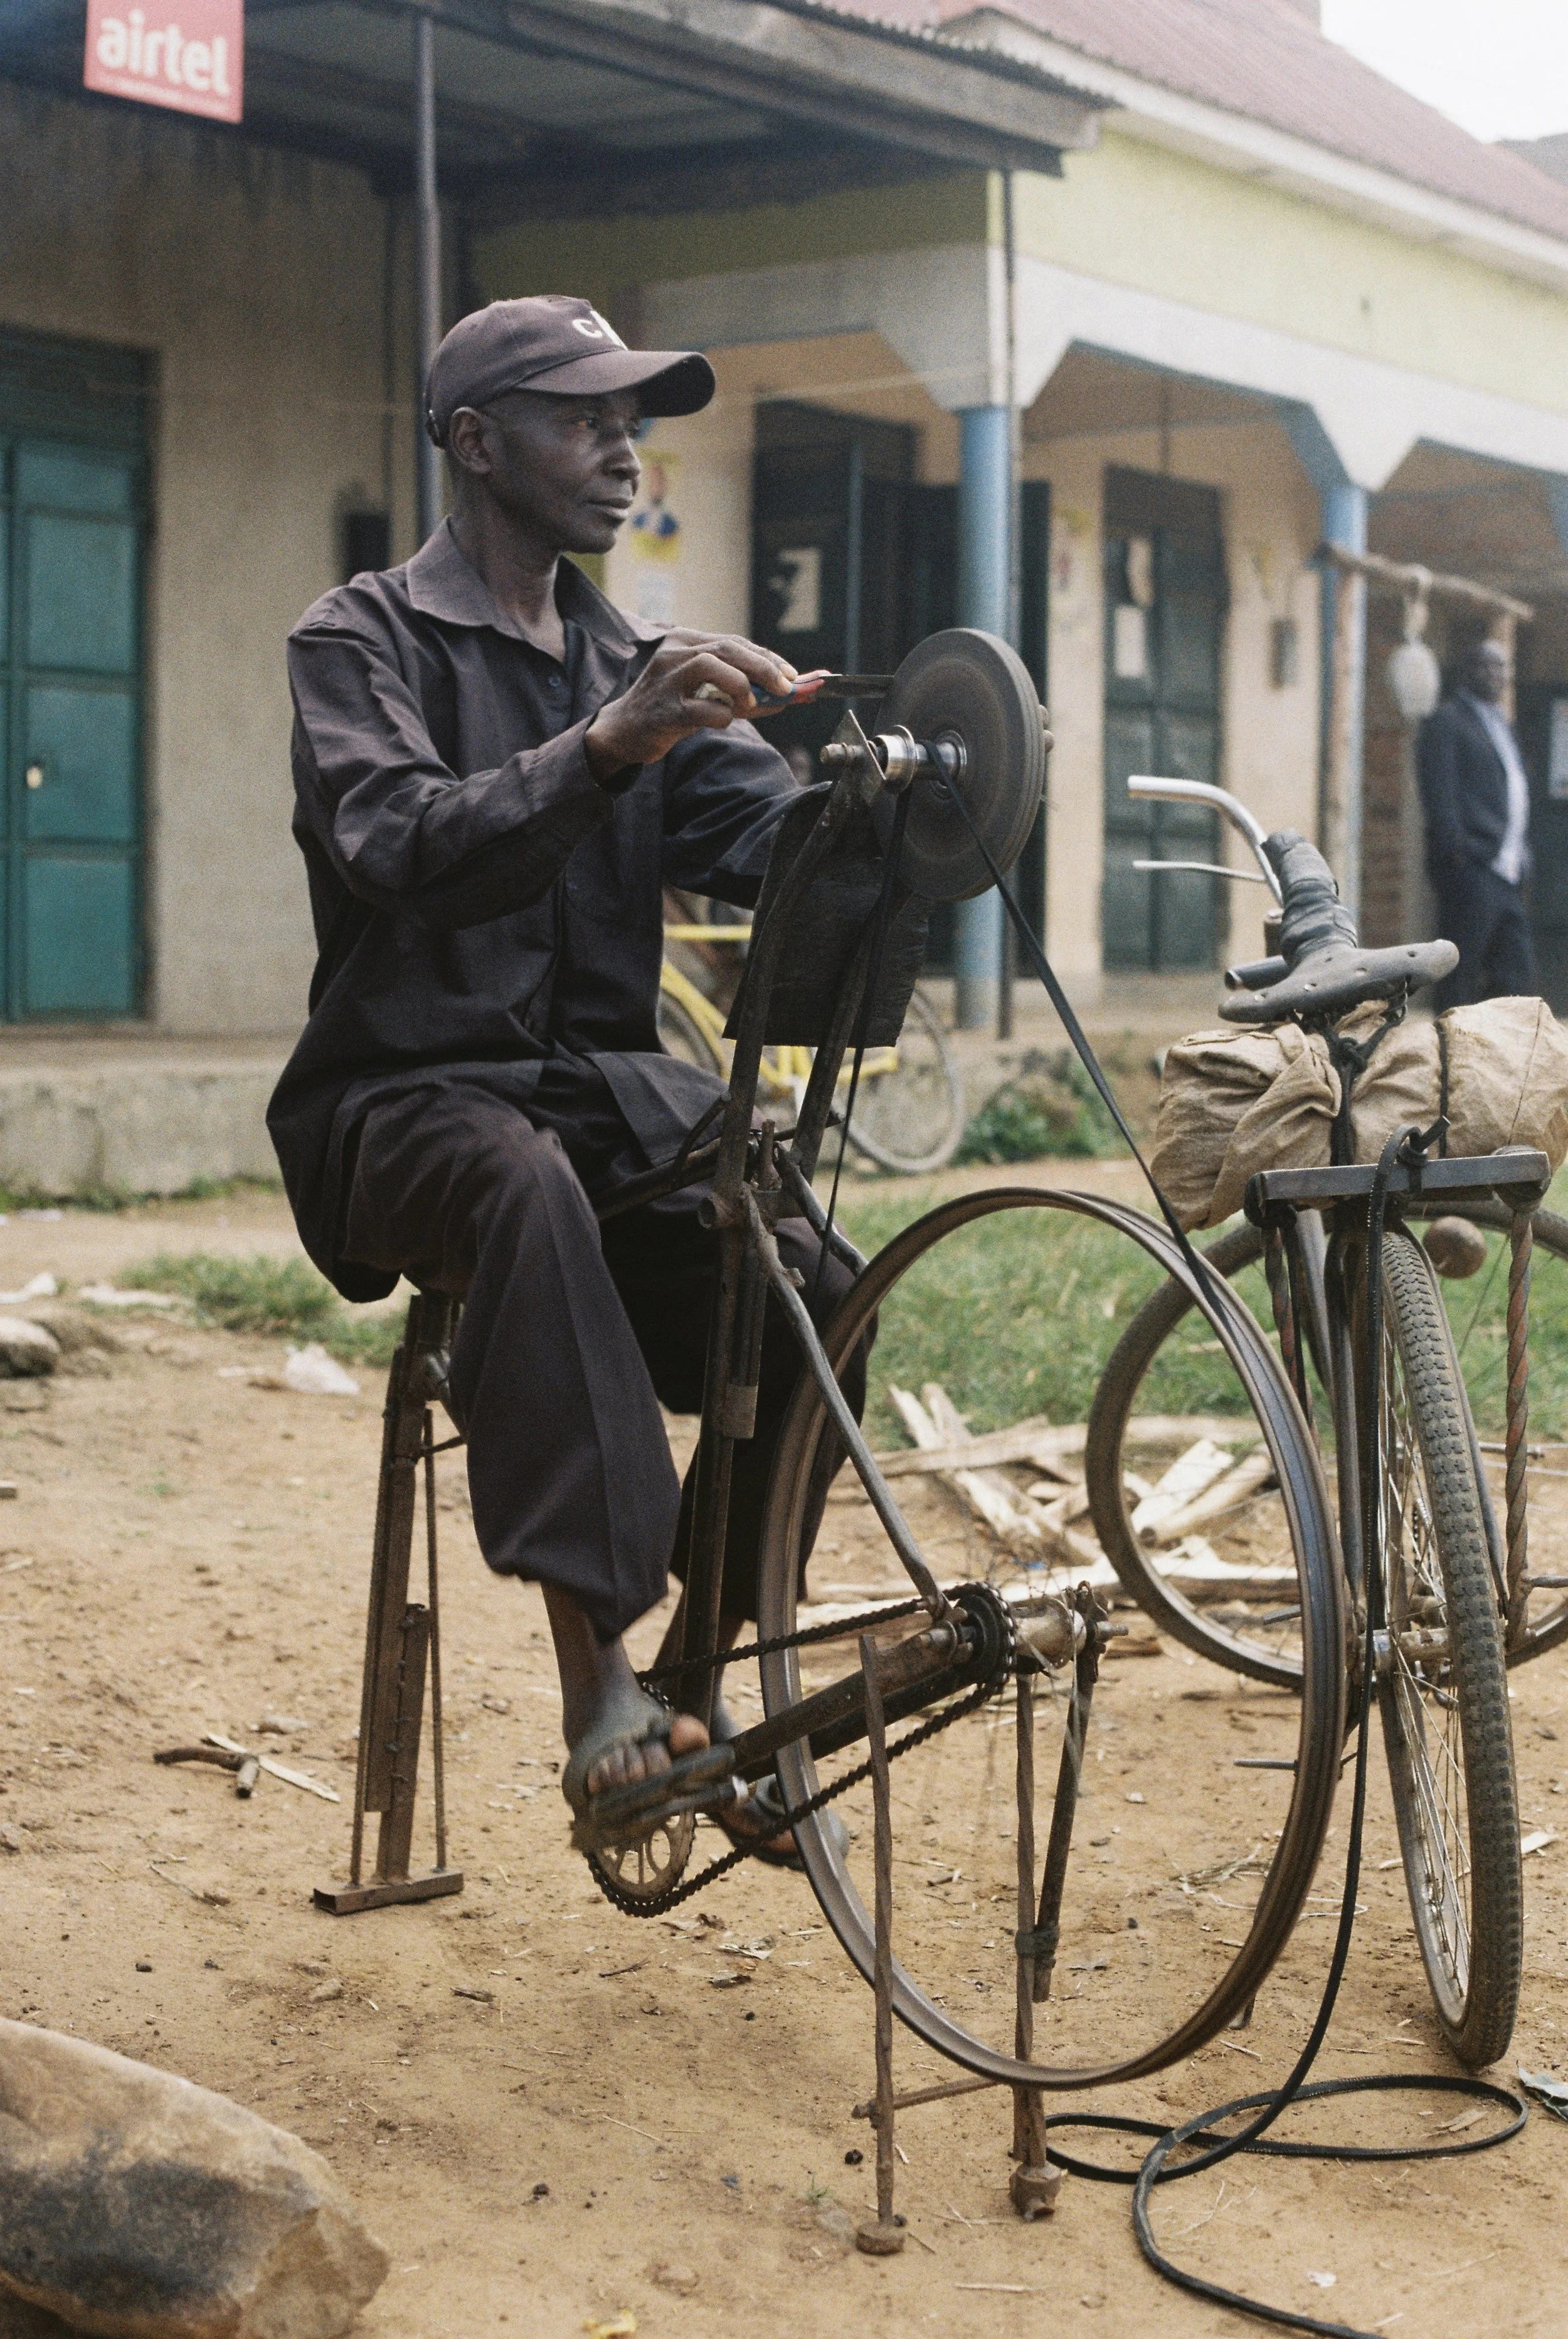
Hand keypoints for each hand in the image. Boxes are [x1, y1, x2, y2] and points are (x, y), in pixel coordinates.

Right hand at [585, 632, 796, 780]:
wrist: (623, 731)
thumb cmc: (669, 709)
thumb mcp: (703, 691)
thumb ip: (739, 689)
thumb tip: (784, 696)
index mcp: (686, 642)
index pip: (735, 642)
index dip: (767, 657)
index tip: (792, 675)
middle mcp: (675, 653)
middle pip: (727, 648)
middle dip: (763, 667)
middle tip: (785, 688)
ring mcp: (666, 680)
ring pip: (710, 666)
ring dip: (740, 684)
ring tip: (752, 703)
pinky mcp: (663, 710)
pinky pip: (700, 709)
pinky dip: (720, 716)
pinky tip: (722, 721)